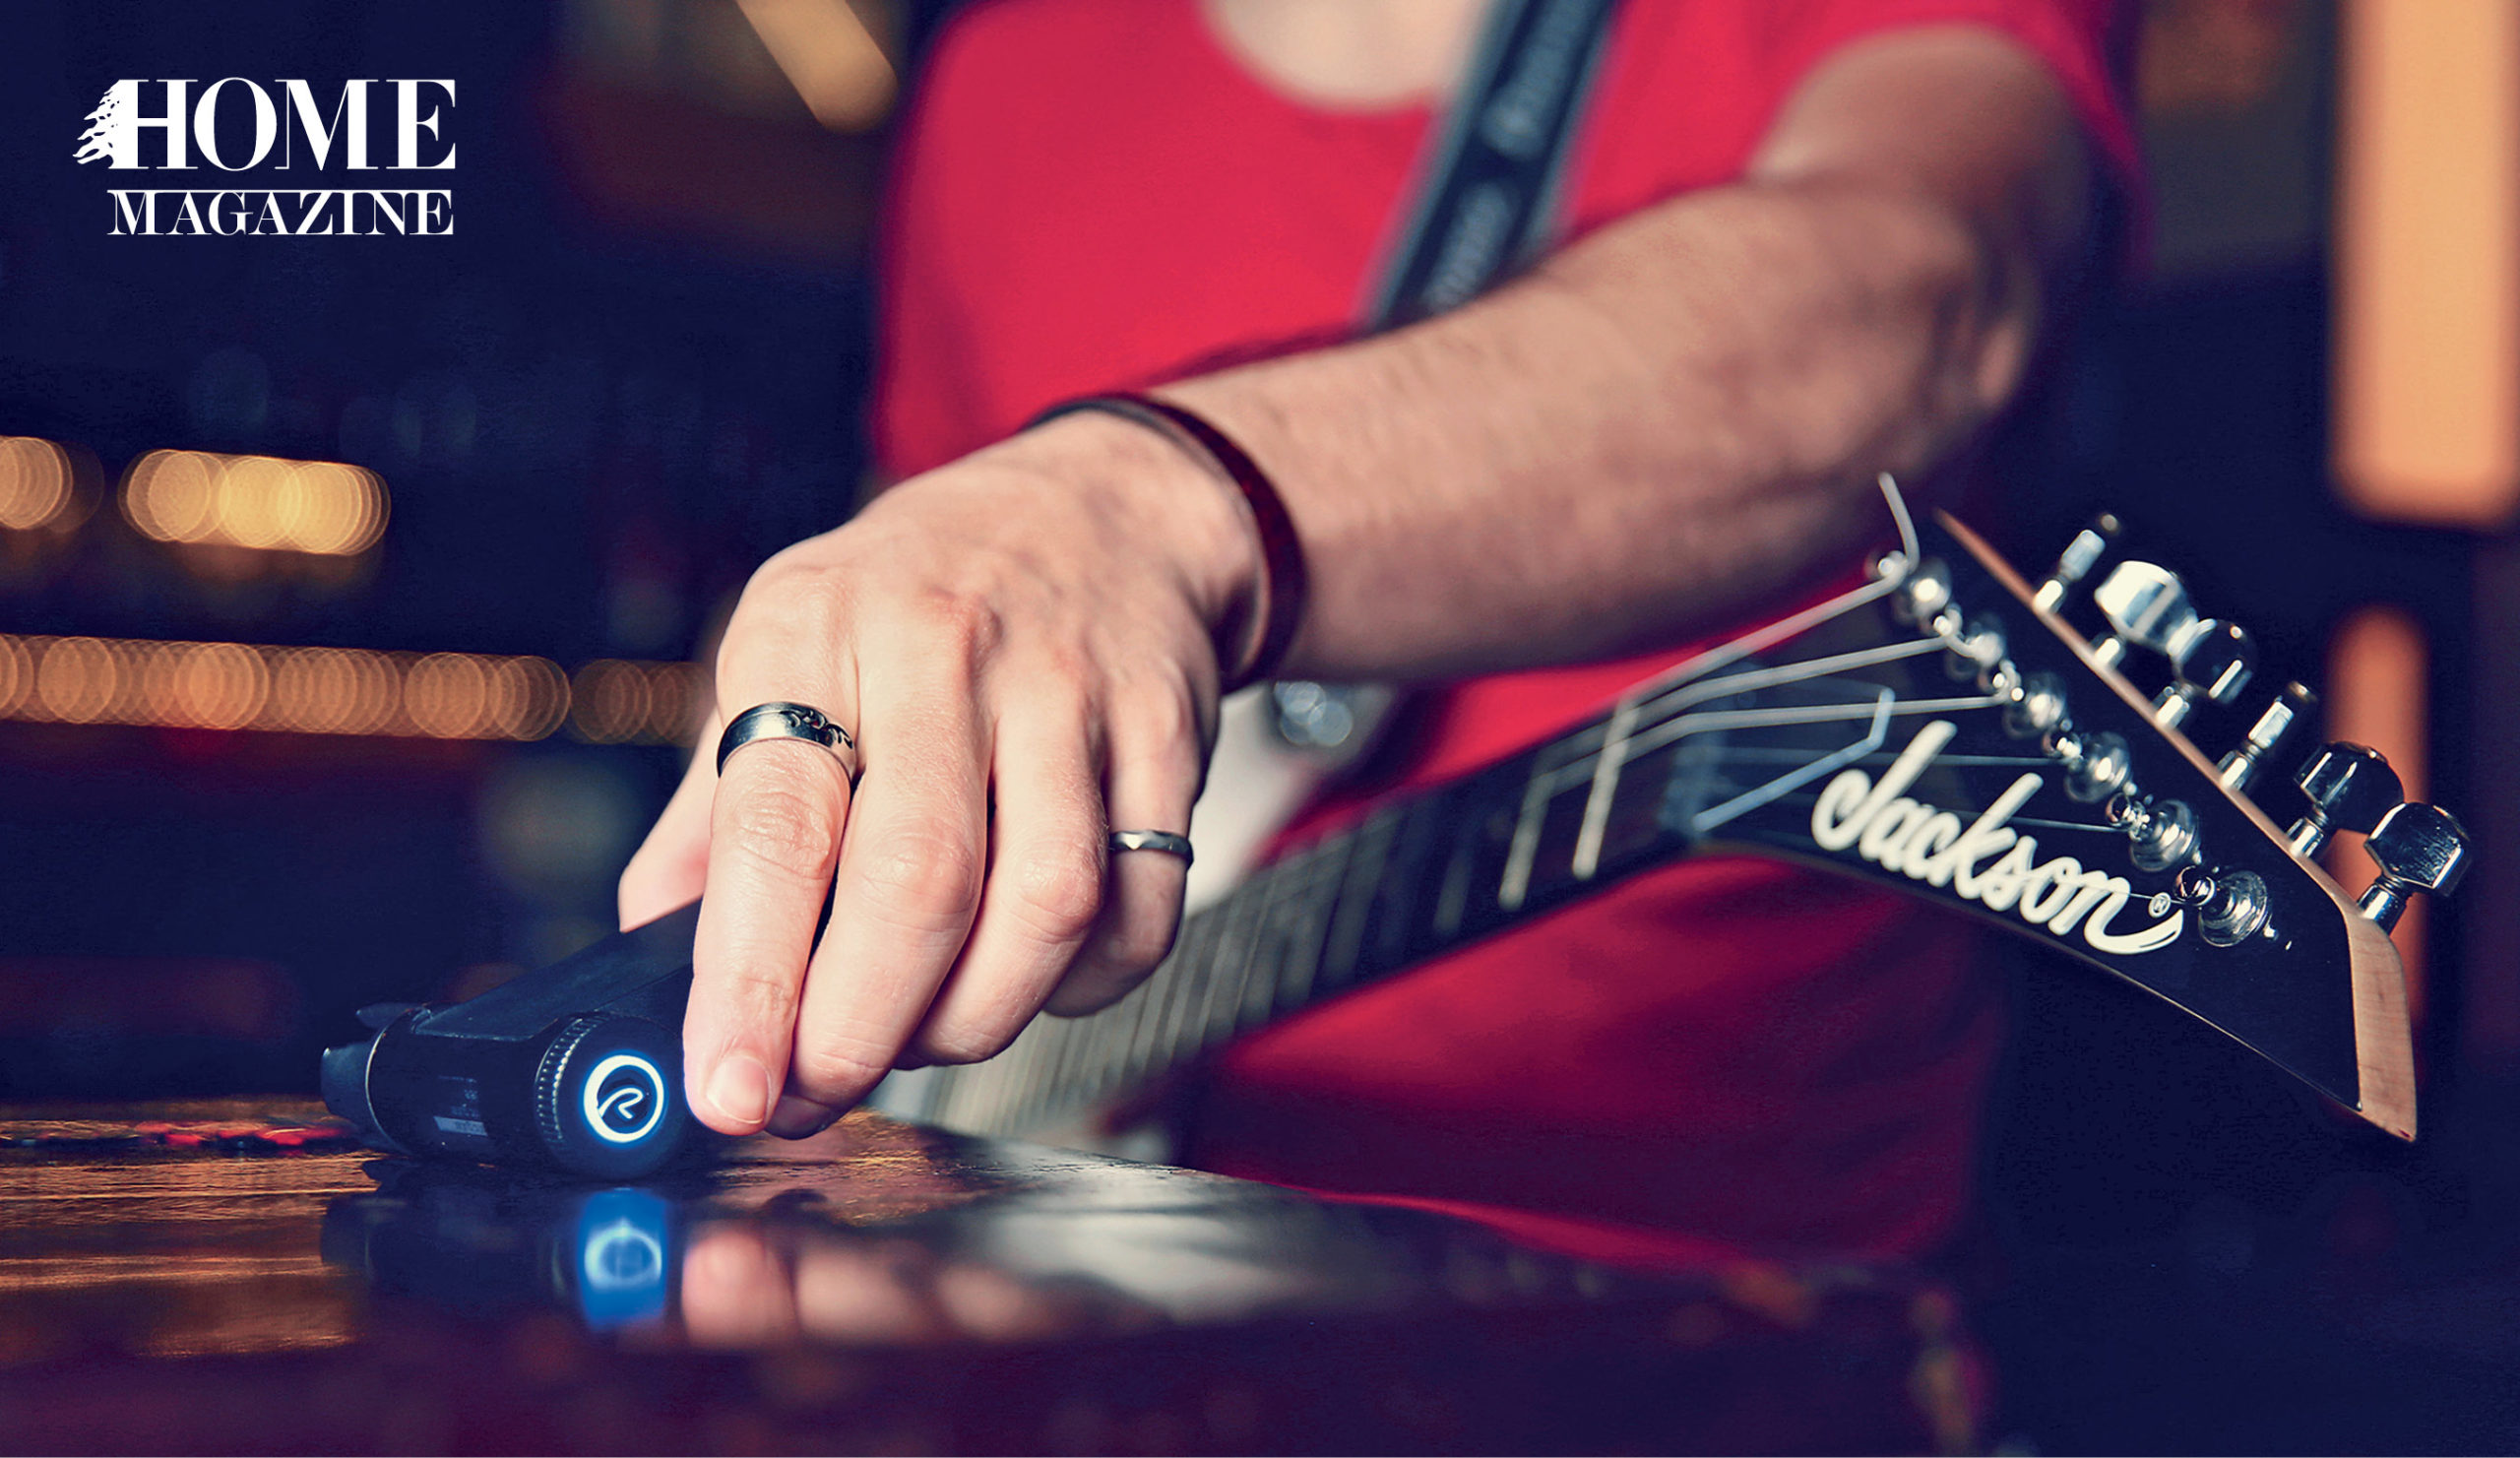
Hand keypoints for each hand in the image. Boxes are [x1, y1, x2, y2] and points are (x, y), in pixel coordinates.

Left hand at [617, 413, 1255, 1137]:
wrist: (1105, 513)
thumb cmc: (918, 604)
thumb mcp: (784, 656)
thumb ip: (714, 812)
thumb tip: (649, 960)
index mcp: (816, 630)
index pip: (775, 826)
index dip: (748, 980)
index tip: (724, 1088)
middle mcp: (947, 651)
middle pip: (920, 885)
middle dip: (862, 1030)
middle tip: (820, 1087)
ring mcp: (1073, 692)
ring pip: (1046, 909)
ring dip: (975, 1018)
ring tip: (924, 1029)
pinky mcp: (1169, 738)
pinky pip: (1139, 912)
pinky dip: (1081, 988)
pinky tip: (1030, 974)